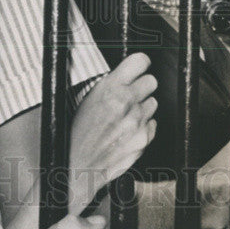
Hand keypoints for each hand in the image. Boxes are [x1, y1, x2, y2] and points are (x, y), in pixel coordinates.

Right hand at [68, 52, 156, 212]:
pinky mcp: (144, 138)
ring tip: (125, 116)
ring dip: (142, 107)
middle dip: (141, 87)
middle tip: (130, 94)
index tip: (137, 68)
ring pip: (153, 103)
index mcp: (111, 88)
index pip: (140, 61)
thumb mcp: (86, 99)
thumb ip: (110, 84)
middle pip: (151, 81)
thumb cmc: (76, 134)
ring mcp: (137, 121)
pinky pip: (153, 123)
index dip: (140, 65)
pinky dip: (144, 125)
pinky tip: (128, 130)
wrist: (77, 167)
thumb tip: (126, 74)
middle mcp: (127, 102)